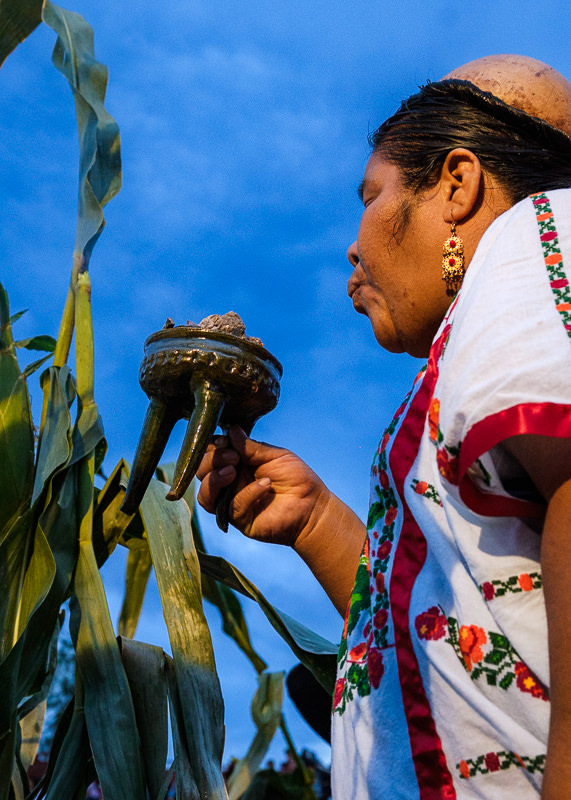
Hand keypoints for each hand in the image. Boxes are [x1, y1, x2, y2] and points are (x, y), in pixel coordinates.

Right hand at [196, 426, 329, 546]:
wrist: (313, 506)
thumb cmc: (296, 479)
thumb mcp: (274, 456)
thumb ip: (251, 447)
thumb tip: (230, 430)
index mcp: (235, 464)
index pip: (210, 454)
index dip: (212, 446)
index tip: (225, 441)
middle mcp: (229, 483)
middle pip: (201, 472)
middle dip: (212, 461)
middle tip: (233, 457)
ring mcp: (232, 502)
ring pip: (205, 494)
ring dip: (215, 479)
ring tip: (233, 470)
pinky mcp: (240, 520)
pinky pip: (232, 507)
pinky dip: (246, 494)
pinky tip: (265, 485)